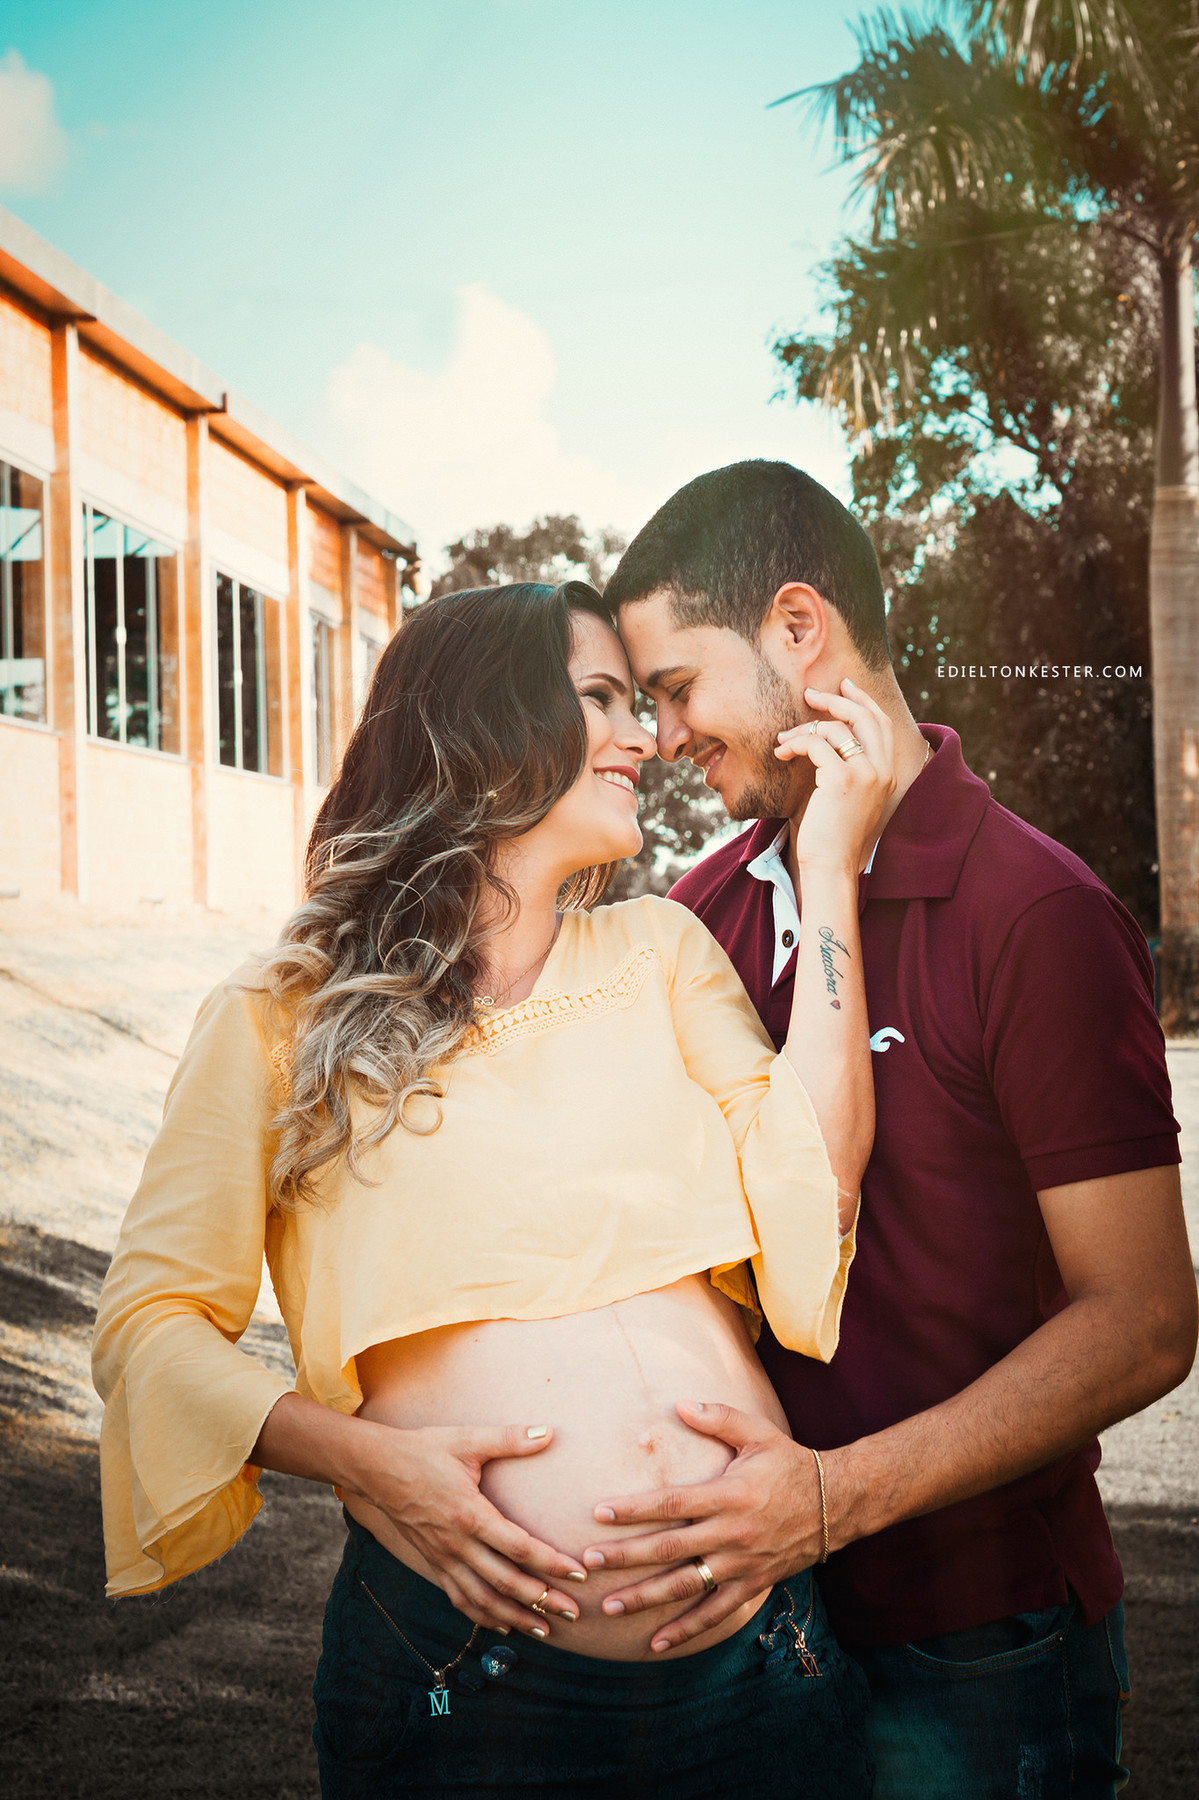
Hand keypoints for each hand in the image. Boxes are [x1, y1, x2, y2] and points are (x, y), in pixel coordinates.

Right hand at [351, 1419, 586, 1637]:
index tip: (579, 1574)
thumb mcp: (467, 1441)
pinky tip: (504, 1625)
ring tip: (546, 1630)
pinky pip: (460, 1599)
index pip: (519, 1548)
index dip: (551, 1564)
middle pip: (505, 1583)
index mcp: (470, 1514)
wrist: (376, 1469)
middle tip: (574, 1614)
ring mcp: (442, 1559)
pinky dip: (484, 1616)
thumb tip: (549, 1432)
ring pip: (484, 1600)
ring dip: (516, 1618)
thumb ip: (509, 1439)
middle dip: (543, 1601)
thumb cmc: (425, 1451)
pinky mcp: (433, 1564)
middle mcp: (456, 1545)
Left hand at [580, 1400, 824, 1652]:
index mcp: (728, 1495)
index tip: (599, 1513)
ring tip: (610, 1606)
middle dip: (626, 1557)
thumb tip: (679, 1404)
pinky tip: (656, 1642)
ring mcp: (740, 1564)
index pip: (672, 1504)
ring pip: (686, 1586)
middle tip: (588, 1561)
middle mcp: (731, 1534)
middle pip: (669, 1549)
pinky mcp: (751, 1585)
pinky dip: (686, 1630)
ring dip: (646, 1598)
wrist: (835, 1504)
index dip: (634, 1510)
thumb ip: (719, 1418)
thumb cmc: (789, 1463)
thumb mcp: (758, 1433)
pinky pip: (715, 1613)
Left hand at [776, 678, 895, 872]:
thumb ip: (848, 769)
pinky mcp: (842, 778)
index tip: (844, 686)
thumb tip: (824, 741)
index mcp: (887, 774)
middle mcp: (882, 770)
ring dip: (804, 729)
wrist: (831, 865)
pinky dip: (795, 743)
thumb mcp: (847, 797)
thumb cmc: (832, 836)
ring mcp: (865, 774)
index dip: (863, 701)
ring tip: (784, 739)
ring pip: (835, 729)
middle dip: (837, 699)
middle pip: (865, 717)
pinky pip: (815, 745)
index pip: (881, 724)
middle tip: (811, 693)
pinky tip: (781, 752)